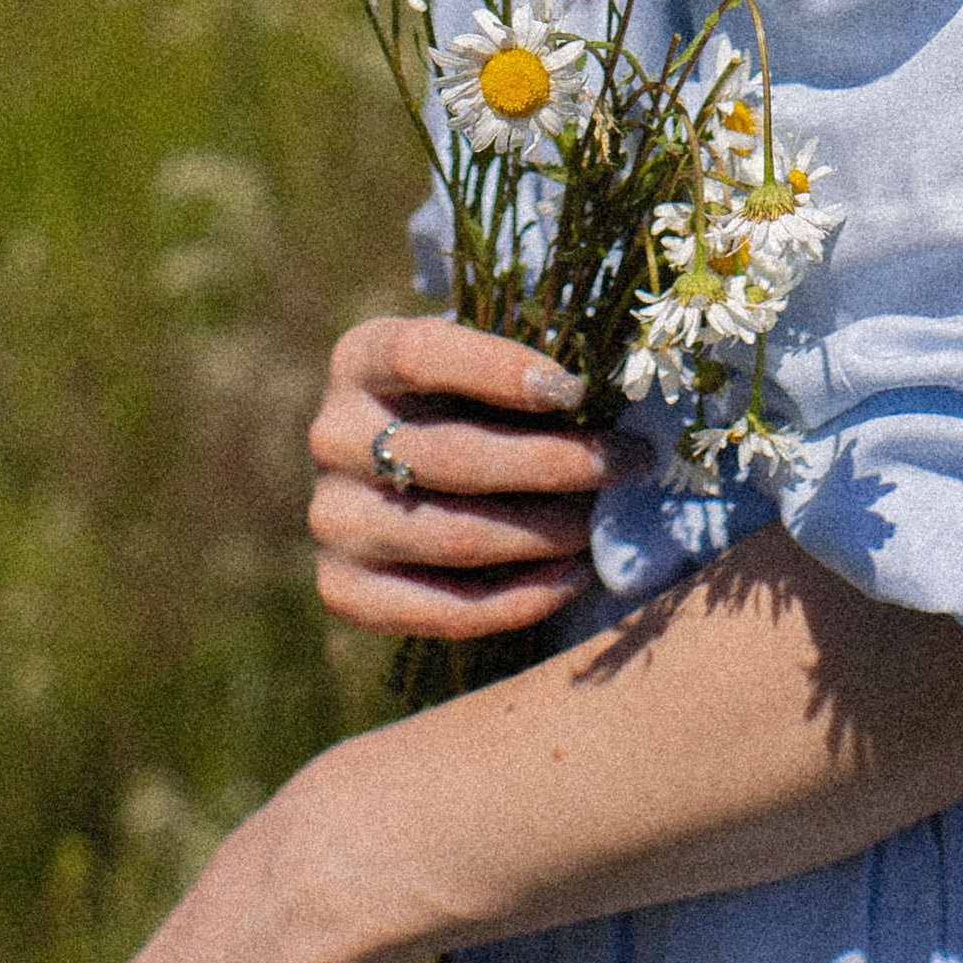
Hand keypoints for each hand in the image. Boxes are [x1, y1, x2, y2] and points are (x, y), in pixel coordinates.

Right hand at [308, 314, 650, 641]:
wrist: (404, 480)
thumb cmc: (469, 402)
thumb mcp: (479, 361)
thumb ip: (525, 364)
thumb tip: (612, 387)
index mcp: (360, 357)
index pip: (420, 354)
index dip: (500, 369)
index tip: (575, 389)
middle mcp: (332, 436)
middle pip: (455, 456)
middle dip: (558, 463)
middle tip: (630, 461)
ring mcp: (332, 518)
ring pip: (458, 537)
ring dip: (549, 533)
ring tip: (604, 523)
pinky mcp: (344, 589)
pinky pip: (445, 609)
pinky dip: (522, 598)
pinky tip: (574, 577)